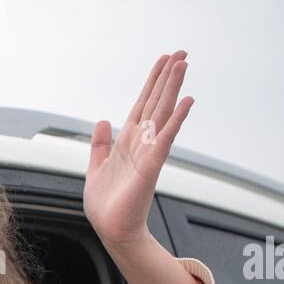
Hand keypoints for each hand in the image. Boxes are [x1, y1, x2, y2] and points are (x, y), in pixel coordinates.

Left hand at [84, 51, 193, 249]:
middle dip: (168, 77)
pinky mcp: (151, 167)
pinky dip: (176, 120)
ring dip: (174, 88)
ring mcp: (148, 153)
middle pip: (157, 102)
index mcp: (128, 142)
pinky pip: (165, 139)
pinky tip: (187, 102)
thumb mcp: (96, 167)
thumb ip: (100, 144)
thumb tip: (103, 120)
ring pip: (163, 114)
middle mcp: (142, 143)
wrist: (111, 230)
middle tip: (182, 52)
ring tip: (184, 64)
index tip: (164, 60)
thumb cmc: (107, 205)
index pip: (143, 104)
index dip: (152, 82)